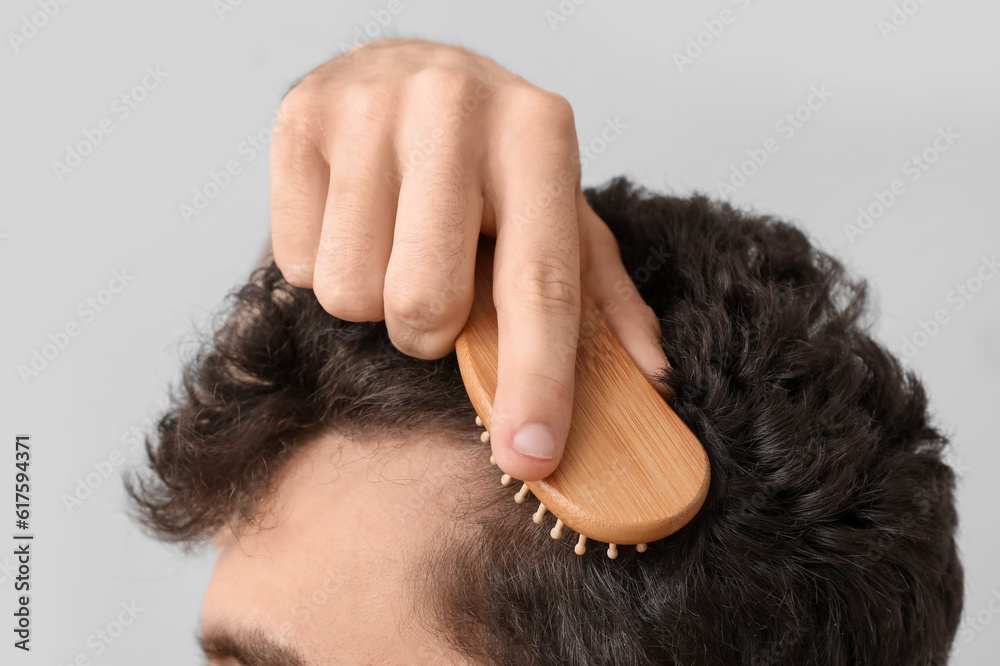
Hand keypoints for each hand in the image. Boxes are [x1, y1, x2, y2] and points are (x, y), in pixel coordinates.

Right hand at [270, 38, 668, 481]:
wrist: (401, 68)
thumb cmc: (489, 162)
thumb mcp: (557, 212)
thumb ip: (603, 297)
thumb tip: (653, 382)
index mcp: (538, 133)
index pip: (539, 282)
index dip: (538, 379)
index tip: (530, 456)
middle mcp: (454, 106)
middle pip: (425, 302)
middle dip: (428, 328)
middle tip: (436, 286)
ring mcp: (368, 107)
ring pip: (352, 292)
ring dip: (373, 297)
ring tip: (393, 243)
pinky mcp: (297, 117)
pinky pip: (296, 264)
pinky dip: (322, 265)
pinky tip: (351, 218)